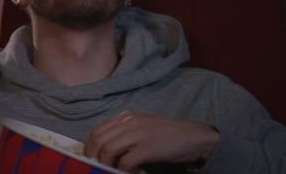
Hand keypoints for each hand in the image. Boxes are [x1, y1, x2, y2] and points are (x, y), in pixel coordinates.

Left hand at [84, 111, 219, 172]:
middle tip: (99, 169)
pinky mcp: (148, 147)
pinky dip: (125, 171)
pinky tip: (136, 173)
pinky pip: (125, 162)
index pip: (97, 131)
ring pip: (107, 151)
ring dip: (107, 166)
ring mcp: (138, 134)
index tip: (91, 161)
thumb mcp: (143, 128)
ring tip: (116, 172)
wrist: (195, 137)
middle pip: (98, 140)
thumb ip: (125, 135)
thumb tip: (105, 153)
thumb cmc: (168, 136)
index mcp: (126, 117)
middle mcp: (129, 122)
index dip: (90, 148)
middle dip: (94, 158)